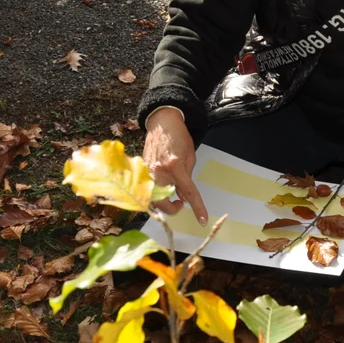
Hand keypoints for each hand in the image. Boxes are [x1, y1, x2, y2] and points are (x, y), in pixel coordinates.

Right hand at [142, 108, 207, 223]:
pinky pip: (147, 188)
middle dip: (172, 208)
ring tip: (172, 194)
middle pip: (162, 202)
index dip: (197, 208)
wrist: (161, 122)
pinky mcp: (141, 171)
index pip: (188, 192)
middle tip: (181, 203)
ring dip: (163, 201)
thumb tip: (184, 195)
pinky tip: (164, 185)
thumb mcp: (190, 156)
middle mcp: (159, 171)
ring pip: (152, 198)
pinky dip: (156, 192)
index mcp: (175, 166)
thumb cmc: (179, 136)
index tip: (202, 220)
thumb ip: (187, 176)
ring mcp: (148, 172)